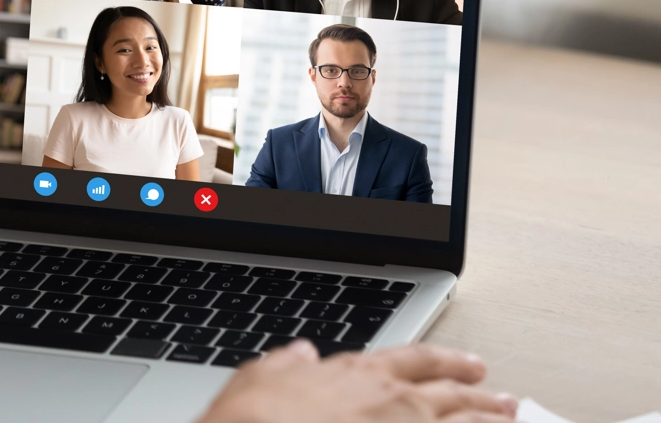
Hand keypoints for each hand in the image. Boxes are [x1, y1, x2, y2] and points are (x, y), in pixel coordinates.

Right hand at [197, 341, 516, 422]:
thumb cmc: (256, 418)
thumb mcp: (259, 377)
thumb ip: (286, 366)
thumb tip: (298, 355)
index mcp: (358, 374)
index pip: (414, 360)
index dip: (445, 361)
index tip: (469, 364)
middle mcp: (394, 402)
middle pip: (453, 396)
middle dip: (482, 396)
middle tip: (506, 399)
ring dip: (493, 422)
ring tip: (513, 420)